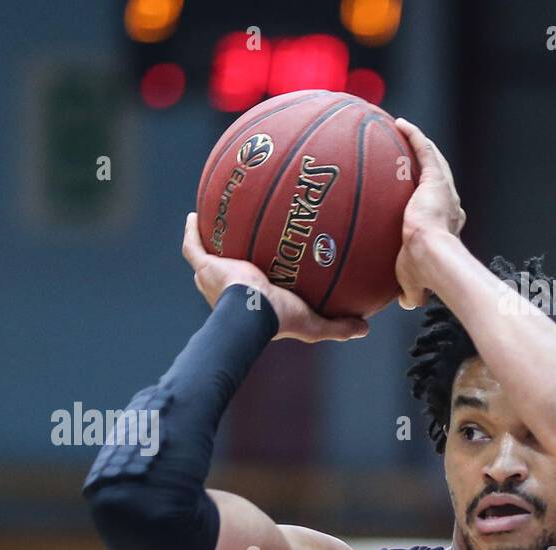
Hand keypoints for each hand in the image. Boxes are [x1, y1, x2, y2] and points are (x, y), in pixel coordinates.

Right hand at [181, 213, 368, 342]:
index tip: (262, 269)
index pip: (250, 291)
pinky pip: (193, 246)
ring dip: (209, 242)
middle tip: (240, 240)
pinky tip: (194, 214)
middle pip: (225, 272)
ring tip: (215, 221)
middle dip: (228, 259)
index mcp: (250, 303)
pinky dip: (192, 231)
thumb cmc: (278, 320)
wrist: (251, 314)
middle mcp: (228, 290)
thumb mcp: (312, 323)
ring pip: (207, 257)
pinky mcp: (206, 266)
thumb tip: (364, 328)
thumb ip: (337, 325)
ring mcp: (214, 277)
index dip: (253, 280)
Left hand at [393, 118, 465, 309]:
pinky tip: (399, 123)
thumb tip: (406, 302)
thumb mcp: (414, 283)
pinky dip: (414, 135)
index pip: (440, 206)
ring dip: (420, 143)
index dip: (431, 199)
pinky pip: (424, 149)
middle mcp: (450, 203)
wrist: (431, 259)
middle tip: (410, 156)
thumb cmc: (423, 273)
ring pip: (433, 159)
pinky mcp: (436, 179)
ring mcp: (444, 189)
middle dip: (427, 166)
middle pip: (438, 178)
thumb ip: (411, 290)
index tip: (417, 197)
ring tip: (402, 130)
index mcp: (447, 224)